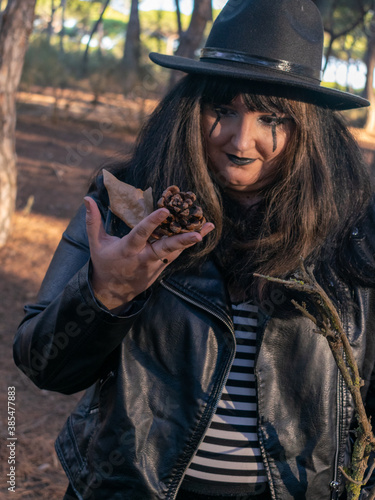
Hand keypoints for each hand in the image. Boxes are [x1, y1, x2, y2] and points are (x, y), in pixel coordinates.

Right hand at [84, 196, 214, 310]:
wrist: (114, 292)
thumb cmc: (104, 263)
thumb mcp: (96, 244)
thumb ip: (93, 221)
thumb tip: (86, 198)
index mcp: (127, 250)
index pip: (141, 234)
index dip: (152, 223)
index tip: (165, 211)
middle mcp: (144, 258)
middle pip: (164, 248)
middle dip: (181, 241)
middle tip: (197, 234)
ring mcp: (155, 264)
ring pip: (175, 251)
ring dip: (191, 239)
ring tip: (208, 226)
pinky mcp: (162, 266)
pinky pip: (176, 253)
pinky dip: (189, 243)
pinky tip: (203, 232)